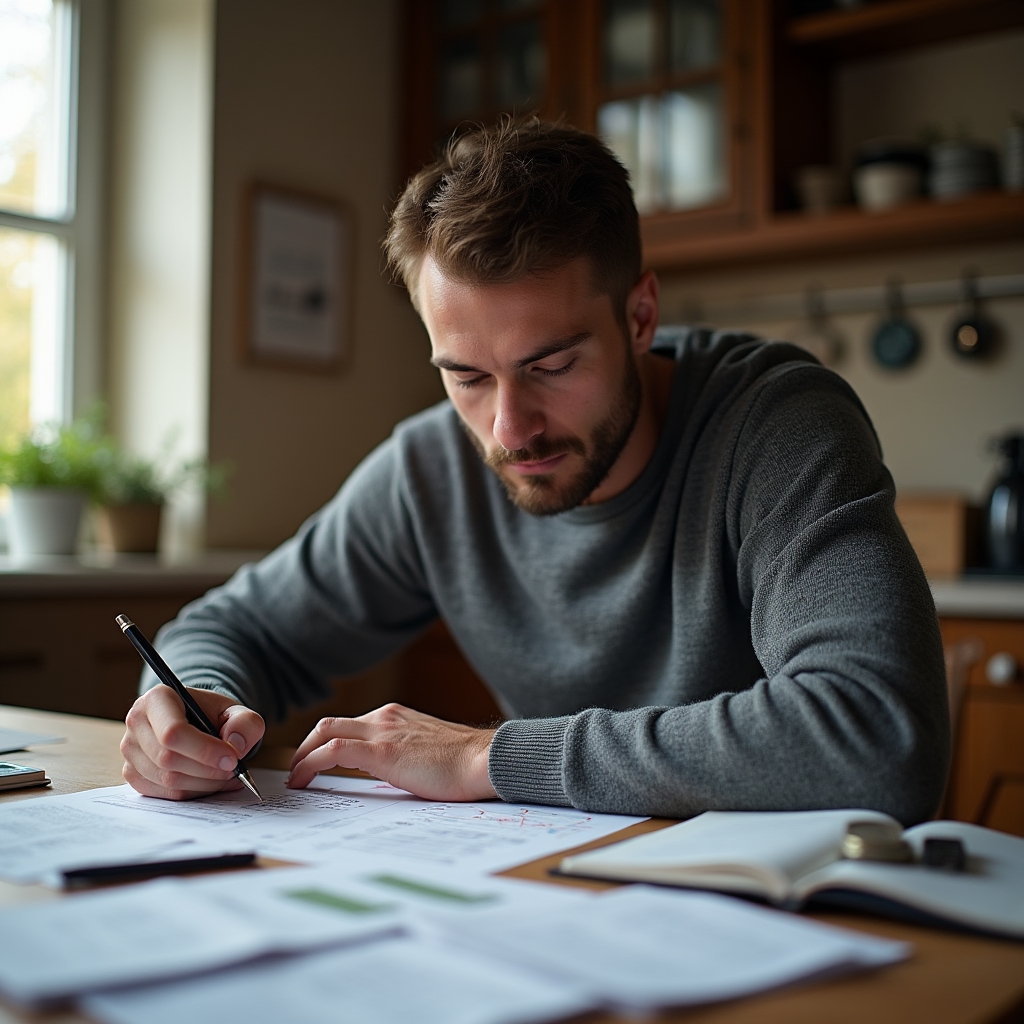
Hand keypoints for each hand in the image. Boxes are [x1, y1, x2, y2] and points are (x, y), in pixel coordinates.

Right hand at [121, 686, 264, 799]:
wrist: (197, 722)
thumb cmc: (212, 714)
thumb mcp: (236, 710)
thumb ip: (245, 723)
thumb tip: (235, 745)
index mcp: (157, 698)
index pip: (173, 732)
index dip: (204, 750)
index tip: (233, 759)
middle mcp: (136, 722)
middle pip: (168, 758)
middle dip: (207, 770)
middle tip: (234, 769)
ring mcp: (130, 750)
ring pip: (166, 780)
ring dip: (203, 784)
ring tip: (227, 775)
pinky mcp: (133, 773)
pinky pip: (163, 794)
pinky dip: (193, 792)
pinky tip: (211, 782)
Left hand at [287, 703, 495, 800]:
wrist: (483, 761)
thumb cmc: (464, 764)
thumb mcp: (426, 752)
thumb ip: (404, 755)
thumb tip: (388, 774)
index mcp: (396, 717)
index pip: (349, 725)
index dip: (325, 743)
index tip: (315, 764)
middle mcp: (385, 717)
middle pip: (329, 723)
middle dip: (305, 747)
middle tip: (297, 771)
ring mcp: (382, 731)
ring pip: (326, 731)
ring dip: (303, 755)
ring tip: (296, 778)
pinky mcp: (382, 751)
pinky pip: (333, 750)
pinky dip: (311, 762)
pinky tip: (304, 780)